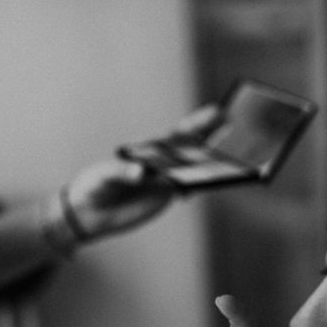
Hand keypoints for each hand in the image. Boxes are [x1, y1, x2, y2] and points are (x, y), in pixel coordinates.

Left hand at [62, 104, 223, 241]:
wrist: (90, 214)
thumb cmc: (94, 186)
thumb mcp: (104, 176)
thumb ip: (122, 172)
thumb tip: (141, 173)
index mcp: (150, 149)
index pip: (178, 134)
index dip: (198, 124)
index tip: (216, 113)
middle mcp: (162, 161)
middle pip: (193, 147)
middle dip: (215, 136)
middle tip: (236, 128)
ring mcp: (166, 178)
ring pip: (195, 167)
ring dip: (213, 162)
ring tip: (234, 158)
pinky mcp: (165, 197)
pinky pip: (189, 188)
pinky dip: (202, 185)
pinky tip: (213, 183)